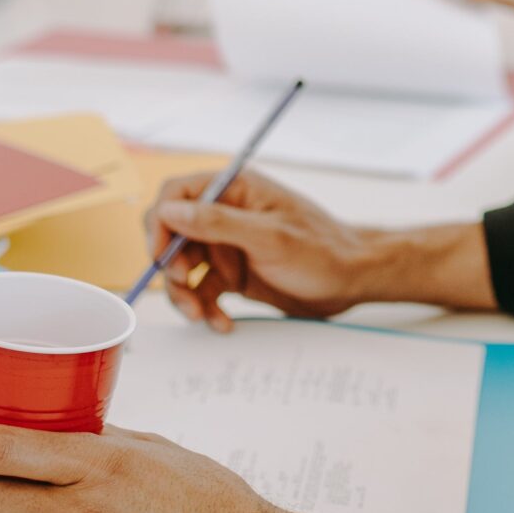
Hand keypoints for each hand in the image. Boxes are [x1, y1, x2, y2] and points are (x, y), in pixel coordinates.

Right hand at [145, 169, 381, 331]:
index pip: (176, 195)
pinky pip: (203, 289)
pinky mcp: (233, 273)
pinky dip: (206, 307)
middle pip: (172, 234)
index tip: (162, 256)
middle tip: (185, 287)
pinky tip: (222, 322)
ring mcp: (228, 245)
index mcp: (235, 189)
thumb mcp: (269, 238)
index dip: (161, 224)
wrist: (352, 282)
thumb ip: (217, 223)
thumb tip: (169, 211)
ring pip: (182, 267)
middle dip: (171, 265)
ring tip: (201, 315)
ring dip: (185, 293)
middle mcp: (226, 213)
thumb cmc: (322, 252)